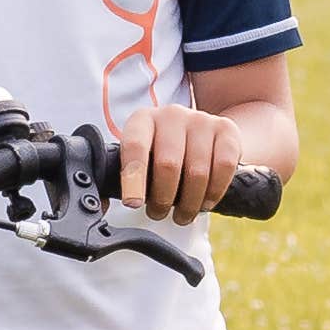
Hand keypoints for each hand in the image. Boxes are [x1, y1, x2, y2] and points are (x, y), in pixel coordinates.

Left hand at [106, 98, 250, 219]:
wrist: (203, 132)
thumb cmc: (163, 153)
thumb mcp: (142, 157)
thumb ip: (123, 178)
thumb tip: (103, 206)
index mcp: (143, 120)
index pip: (135, 147)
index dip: (134, 178)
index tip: (134, 203)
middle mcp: (171, 114)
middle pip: (168, 165)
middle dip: (162, 199)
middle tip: (159, 213)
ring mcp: (201, 119)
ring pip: (197, 172)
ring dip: (189, 203)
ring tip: (182, 215)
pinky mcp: (226, 129)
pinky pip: (224, 167)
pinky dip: (213, 193)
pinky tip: (205, 202)